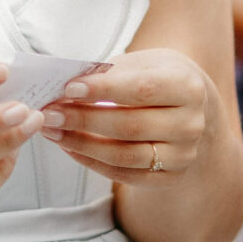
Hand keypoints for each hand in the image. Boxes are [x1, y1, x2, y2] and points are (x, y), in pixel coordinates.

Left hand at [42, 48, 217, 184]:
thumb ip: (110, 73)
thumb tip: (66, 86)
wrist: (193, 110)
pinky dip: (93, 163)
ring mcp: (184, 155)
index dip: (103, 90)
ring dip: (82, 144)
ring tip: (53, 132)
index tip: (68, 89)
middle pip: (130, 126)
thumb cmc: (158, 78)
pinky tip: (70, 148)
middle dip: (84, 120)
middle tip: (49, 114)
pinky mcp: (171, 177)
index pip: (142, 90)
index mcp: (188, 87)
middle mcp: (192, 124)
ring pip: (125, 155)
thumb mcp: (143, 64)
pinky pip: (126, 175)